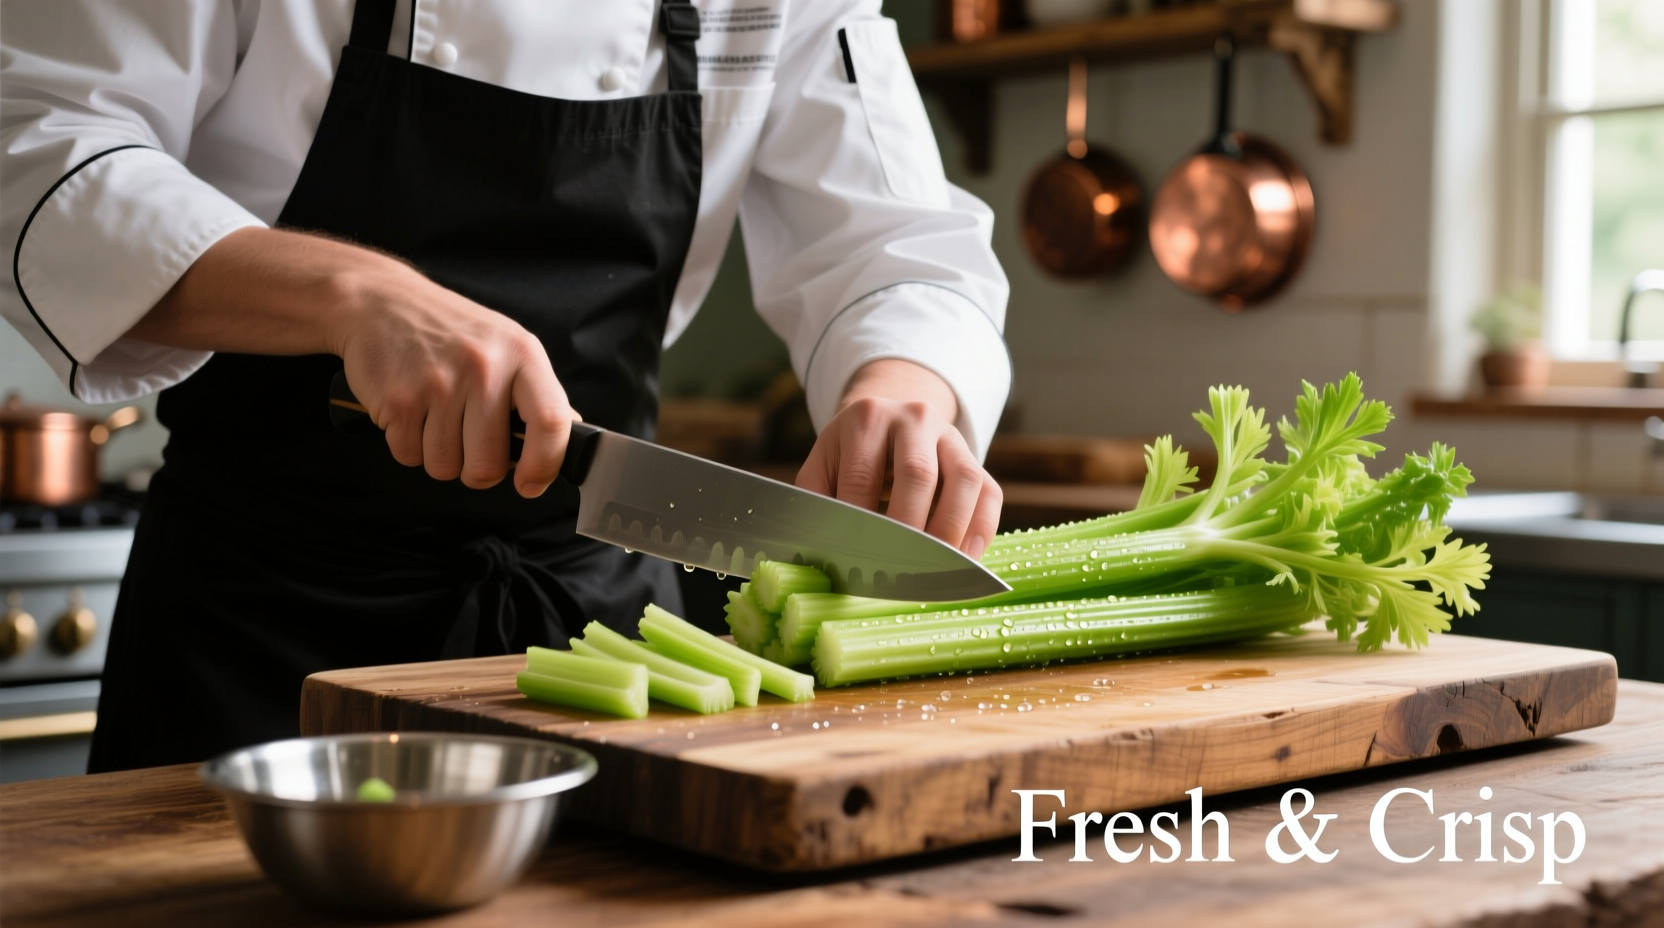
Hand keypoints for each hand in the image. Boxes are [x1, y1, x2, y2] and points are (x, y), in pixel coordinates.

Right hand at [329, 263, 573, 496]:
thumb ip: (537, 391)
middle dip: (478, 470)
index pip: (551, 421)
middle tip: (469, 444)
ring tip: (436, 417)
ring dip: (440, 456)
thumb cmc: (450, 330)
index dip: (545, 464)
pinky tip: (411, 412)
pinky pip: (410, 457)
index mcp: (521, 354)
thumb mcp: (506, 345)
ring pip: (446, 467)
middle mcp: (484, 367)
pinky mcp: (398, 399)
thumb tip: (570, 433)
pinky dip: (408, 446)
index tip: (531, 484)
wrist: (379, 301)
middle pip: (489, 464)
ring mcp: (438, 383)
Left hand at [797, 360, 1000, 557]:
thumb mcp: (823, 465)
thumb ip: (816, 501)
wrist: (888, 420)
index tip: (856, 559)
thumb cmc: (850, 455)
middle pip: (917, 473)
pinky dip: (981, 528)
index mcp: (866, 419)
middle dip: (909, 526)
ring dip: (952, 528)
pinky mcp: (974, 458)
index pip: (862, 475)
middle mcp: (913, 419)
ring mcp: (950, 436)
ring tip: (938, 566)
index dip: (859, 520)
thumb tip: (816, 551)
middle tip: (899, 568)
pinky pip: (990, 492)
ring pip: (964, 479)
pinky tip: (966, 558)